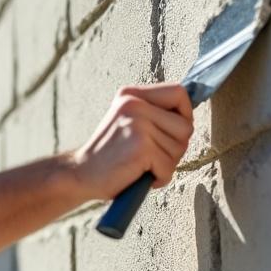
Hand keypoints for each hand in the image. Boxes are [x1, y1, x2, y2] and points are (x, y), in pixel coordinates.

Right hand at [67, 84, 192, 199]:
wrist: (81, 174)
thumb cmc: (110, 154)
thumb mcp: (129, 121)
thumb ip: (155, 114)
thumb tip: (189, 116)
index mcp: (131, 94)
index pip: (179, 93)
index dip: (185, 115)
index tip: (171, 133)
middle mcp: (134, 103)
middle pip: (186, 125)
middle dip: (176, 147)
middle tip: (152, 156)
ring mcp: (138, 124)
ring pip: (179, 148)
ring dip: (166, 164)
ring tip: (142, 165)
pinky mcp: (141, 147)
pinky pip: (169, 167)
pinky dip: (159, 178)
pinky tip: (139, 175)